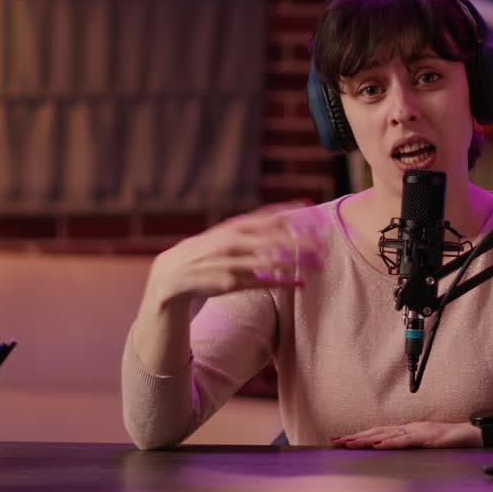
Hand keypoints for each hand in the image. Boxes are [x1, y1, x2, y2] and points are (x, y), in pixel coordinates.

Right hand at [146, 201, 323, 306]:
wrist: (169, 278)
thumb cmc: (204, 257)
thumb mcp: (224, 239)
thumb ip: (249, 233)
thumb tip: (280, 223)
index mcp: (231, 228)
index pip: (264, 216)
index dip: (288, 211)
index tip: (310, 207)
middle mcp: (231, 241)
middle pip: (271, 236)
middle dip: (298, 238)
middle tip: (323, 242)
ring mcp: (229, 261)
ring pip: (268, 259)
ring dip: (295, 261)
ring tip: (317, 263)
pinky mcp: (228, 282)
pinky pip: (259, 281)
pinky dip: (280, 282)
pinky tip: (299, 283)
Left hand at [331, 421, 480, 449]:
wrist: (473, 436)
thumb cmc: (452, 441)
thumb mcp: (427, 446)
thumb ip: (412, 446)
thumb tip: (394, 451)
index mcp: (409, 430)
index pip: (379, 433)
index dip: (360, 436)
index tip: (343, 440)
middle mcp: (410, 428)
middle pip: (377, 432)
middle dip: (355, 437)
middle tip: (335, 442)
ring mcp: (418, 431)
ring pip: (386, 435)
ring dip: (366, 439)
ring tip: (348, 443)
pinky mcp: (427, 439)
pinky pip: (406, 441)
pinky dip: (390, 444)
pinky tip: (377, 446)